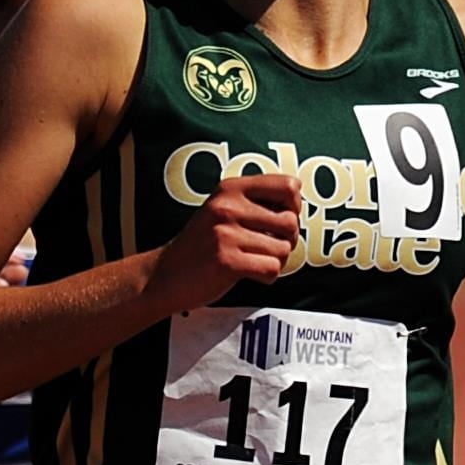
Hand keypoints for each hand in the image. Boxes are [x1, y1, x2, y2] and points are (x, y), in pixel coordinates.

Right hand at [148, 173, 300, 312]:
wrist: (166, 275)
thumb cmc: (202, 245)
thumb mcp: (222, 210)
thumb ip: (254, 202)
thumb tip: (298, 204)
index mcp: (231, 189)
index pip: (289, 186)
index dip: (294, 207)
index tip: (279, 221)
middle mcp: (228, 206)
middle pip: (291, 222)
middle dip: (287, 241)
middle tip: (269, 248)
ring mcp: (226, 233)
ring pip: (283, 249)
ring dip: (276, 261)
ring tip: (254, 261)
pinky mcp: (227, 261)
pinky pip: (271, 269)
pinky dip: (267, 277)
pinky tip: (249, 274)